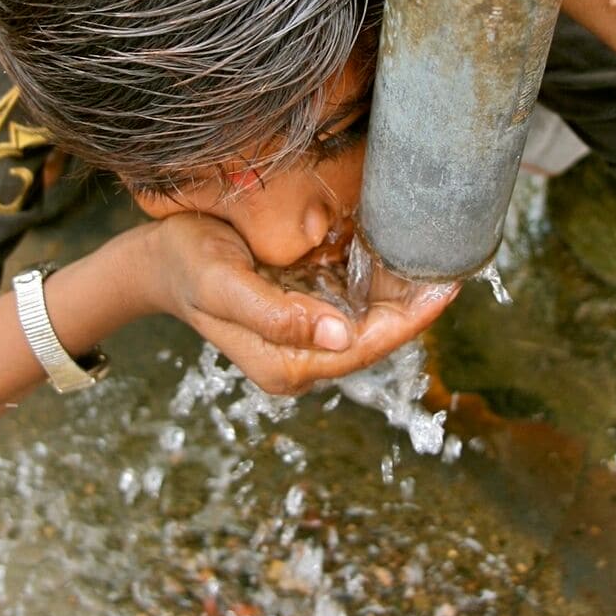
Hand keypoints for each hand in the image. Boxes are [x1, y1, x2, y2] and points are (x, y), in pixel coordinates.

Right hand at [135, 214, 458, 394]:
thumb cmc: (187, 265)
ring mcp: (307, 338)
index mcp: (286, 364)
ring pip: (372, 318)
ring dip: (404, 290)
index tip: (447, 289)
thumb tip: (341, 338)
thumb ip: (277, 316)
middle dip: (416, 304)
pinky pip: (356, 301)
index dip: (410, 321)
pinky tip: (403, 251)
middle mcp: (303, 358)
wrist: (158, 259)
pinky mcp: (307, 314)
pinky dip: (381, 278)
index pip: (364, 348)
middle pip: (376, 336)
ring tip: (440, 253)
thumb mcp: (224, 286)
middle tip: (456, 262)